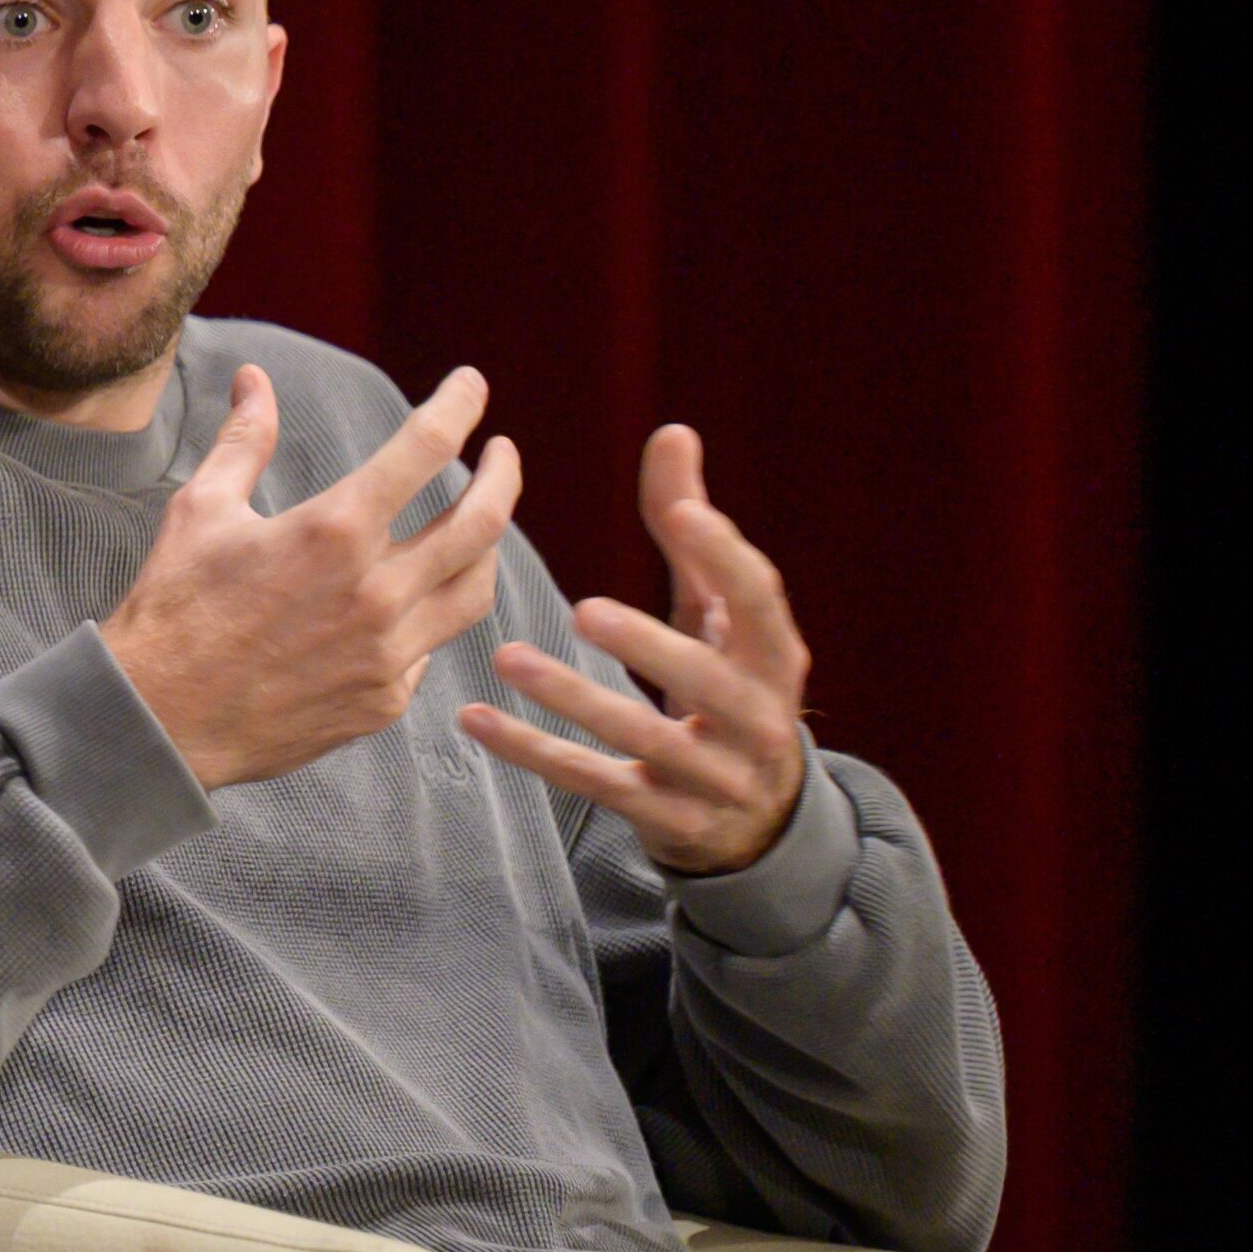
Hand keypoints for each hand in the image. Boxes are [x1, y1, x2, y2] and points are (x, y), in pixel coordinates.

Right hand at [102, 365, 522, 790]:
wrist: (160, 720)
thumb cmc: (174, 610)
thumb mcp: (202, 509)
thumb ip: (245, 440)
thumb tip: (255, 379)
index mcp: (334, 530)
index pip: (428, 447)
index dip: (460, 404)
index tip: (471, 385)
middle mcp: (375, 591)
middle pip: (482, 521)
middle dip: (503, 475)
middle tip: (501, 453)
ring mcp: (387, 652)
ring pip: (474, 590)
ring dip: (485, 548)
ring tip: (475, 525)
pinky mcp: (383, 700)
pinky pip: (431, 647)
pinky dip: (430, 613)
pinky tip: (412, 599)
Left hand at [457, 424, 809, 873]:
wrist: (757, 820)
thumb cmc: (727, 685)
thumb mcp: (719, 616)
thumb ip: (693, 532)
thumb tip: (672, 431)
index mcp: (775, 657)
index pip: (759, 601)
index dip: (723, 556)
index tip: (680, 513)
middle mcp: (757, 720)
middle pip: (707, 680)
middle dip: (650, 646)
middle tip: (585, 608)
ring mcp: (712, 776)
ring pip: (642, 739)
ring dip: (573, 699)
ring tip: (509, 657)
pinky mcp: (665, 817)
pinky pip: (595, 783)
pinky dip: (534, 751)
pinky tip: (477, 719)